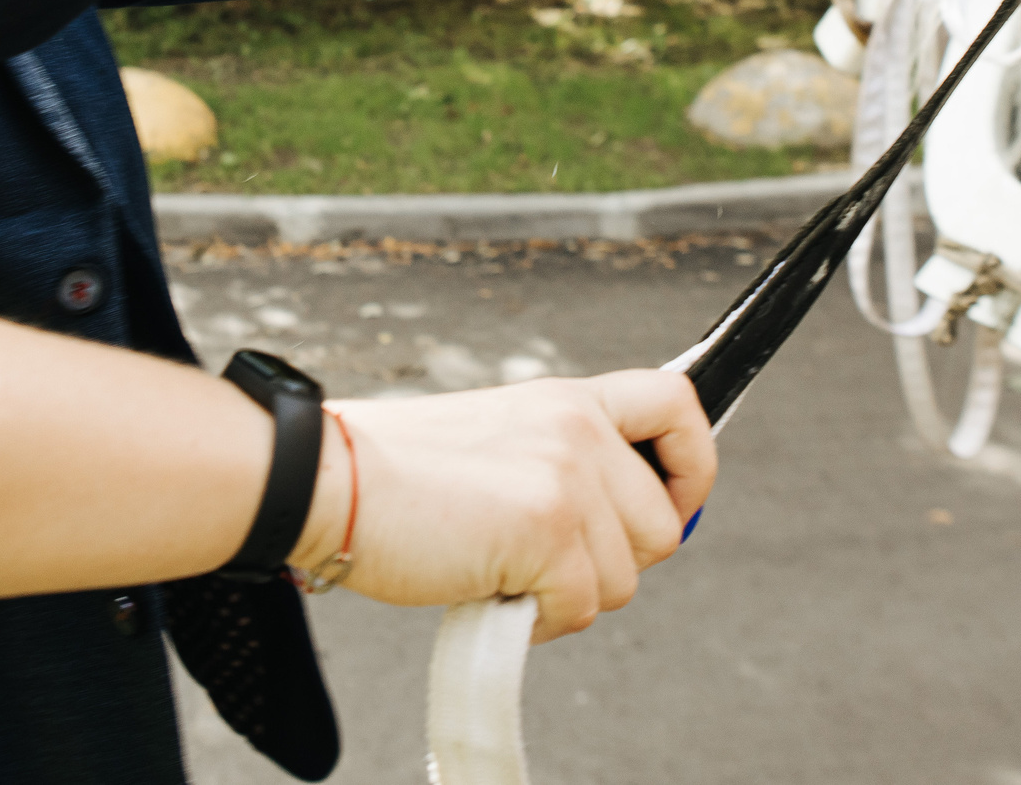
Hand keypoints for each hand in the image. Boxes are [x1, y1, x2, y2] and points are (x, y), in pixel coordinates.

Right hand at [290, 371, 713, 642]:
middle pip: (663, 527)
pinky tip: (489, 589)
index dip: (693, 464)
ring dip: (568, 597)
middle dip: (611, 564)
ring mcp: (568, 476)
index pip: (679, 400)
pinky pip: (582, 608)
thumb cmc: (394, 474)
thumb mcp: (497, 439)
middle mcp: (579, 428)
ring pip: (625, 579)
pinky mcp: (548, 530)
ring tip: (502, 572)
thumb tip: (615, 530)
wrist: (327, 480)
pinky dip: (537, 621)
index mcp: (567, 399)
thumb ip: (559, 463)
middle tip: (542, 564)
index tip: (671, 501)